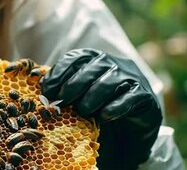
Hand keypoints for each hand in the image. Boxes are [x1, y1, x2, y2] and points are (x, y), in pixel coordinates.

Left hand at [40, 48, 161, 169]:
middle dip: (72, 86)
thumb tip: (41, 87)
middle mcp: (113, 63)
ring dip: (92, 98)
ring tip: (82, 112)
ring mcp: (131, 77)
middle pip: (90, 68)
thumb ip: (64, 89)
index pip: (74, 58)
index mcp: (94, 59)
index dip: (59, 73)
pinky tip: (104, 117)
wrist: (133, 127)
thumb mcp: (80, 95)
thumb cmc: (100, 107)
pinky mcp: (145, 95)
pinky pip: (129, 98)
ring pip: (108, 82)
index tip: (47, 90)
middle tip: (61, 103)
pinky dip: (115, 107)